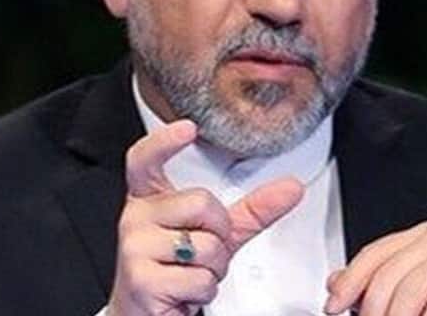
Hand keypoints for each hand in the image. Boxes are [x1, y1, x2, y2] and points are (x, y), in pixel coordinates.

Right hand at [106, 120, 304, 315]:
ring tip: (191, 275)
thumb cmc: (176, 271)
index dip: (164, 142)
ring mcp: (134, 248)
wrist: (144, 315)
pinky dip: (203, 291)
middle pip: (202, 203)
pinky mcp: (141, 280)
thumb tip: (292, 187)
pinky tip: (183, 293)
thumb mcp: (217, 235)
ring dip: (213, 269)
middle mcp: (135, 218)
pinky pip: (199, 278)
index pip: (145, 160)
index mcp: (149, 200)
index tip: (188, 128)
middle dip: (218, 235)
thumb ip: (253, 209)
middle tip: (202, 254)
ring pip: (206, 245)